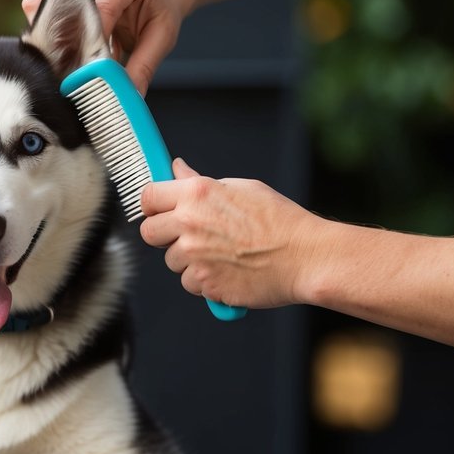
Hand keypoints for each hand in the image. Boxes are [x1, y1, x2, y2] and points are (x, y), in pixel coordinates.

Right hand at [23, 0, 183, 94]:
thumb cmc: (155, 9)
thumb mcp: (162, 37)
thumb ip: (144, 66)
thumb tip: (126, 96)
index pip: (102, 8)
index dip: (89, 41)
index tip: (83, 71)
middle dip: (63, 36)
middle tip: (68, 67)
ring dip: (48, 30)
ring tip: (62, 54)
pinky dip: (41, 23)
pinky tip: (56, 39)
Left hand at [139, 158, 319, 308]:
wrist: (305, 257)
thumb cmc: (280, 220)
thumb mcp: (241, 188)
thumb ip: (201, 182)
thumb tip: (178, 170)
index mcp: (197, 193)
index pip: (148, 196)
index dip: (152, 205)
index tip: (158, 210)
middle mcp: (190, 224)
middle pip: (150, 233)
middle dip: (165, 236)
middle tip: (190, 236)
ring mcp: (195, 256)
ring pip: (172, 261)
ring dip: (189, 261)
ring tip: (222, 254)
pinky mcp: (204, 283)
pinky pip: (190, 283)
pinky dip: (205, 281)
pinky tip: (229, 271)